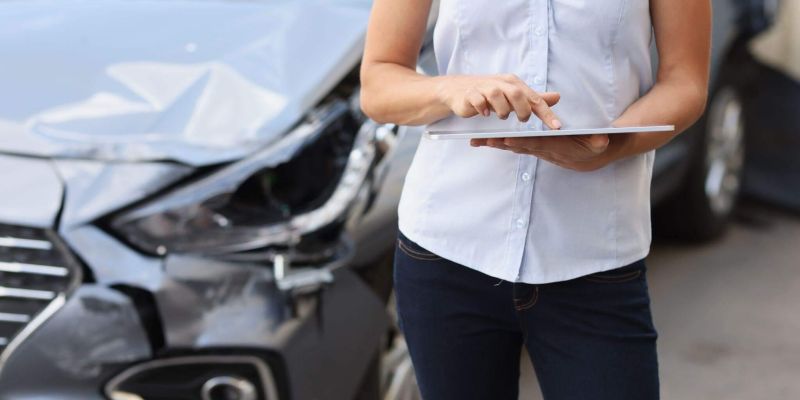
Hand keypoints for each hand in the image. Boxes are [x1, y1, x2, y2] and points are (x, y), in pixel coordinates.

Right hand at [436, 74, 561, 128]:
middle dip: (522, 110)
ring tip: (501, 117)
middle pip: (516, 94)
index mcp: (513, 83)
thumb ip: (534, 99)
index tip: (556, 127)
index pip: (534, 98)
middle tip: (522, 120)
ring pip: (496, 95)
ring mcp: (484, 87)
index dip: (546, 113)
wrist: (459, 90)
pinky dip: (483, 108)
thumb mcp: (513, 96)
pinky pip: (478, 100)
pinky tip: (485, 115)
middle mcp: (500, 83)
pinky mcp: (470, 94)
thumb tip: (557, 97)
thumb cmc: (489, 94)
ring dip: (502, 110)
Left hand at [473, 134, 615, 171]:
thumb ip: (598, 141)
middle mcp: (543, 150)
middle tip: (482, 140)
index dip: (522, 143)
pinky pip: (513, 145)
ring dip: (494, 144)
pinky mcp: (532, 148)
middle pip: (518, 147)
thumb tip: (601, 140)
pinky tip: (482, 140)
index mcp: (557, 147)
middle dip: (500, 144)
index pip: (537, 144)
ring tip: (475, 140)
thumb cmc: (594, 145)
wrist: (589, 157)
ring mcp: (536, 150)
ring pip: (512, 147)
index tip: (507, 140)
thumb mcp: (599, 142)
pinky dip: (498, 142)